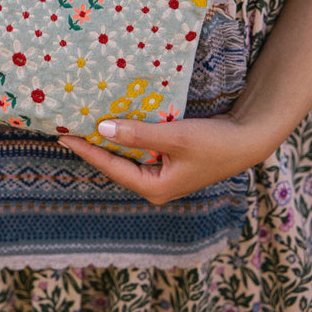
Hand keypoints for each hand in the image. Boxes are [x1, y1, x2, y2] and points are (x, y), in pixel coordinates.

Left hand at [58, 113, 269, 203]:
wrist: (247, 140)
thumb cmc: (213, 143)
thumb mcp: (174, 137)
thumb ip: (138, 134)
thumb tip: (103, 129)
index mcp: (154, 188)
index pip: (111, 167)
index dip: (87, 150)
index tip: (64, 137)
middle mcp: (154, 186)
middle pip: (115, 164)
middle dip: (93, 147)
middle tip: (68, 129)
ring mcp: (161, 175)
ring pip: (127, 157)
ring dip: (109, 141)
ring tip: (84, 125)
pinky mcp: (168, 163)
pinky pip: (139, 151)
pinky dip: (126, 137)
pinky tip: (115, 123)